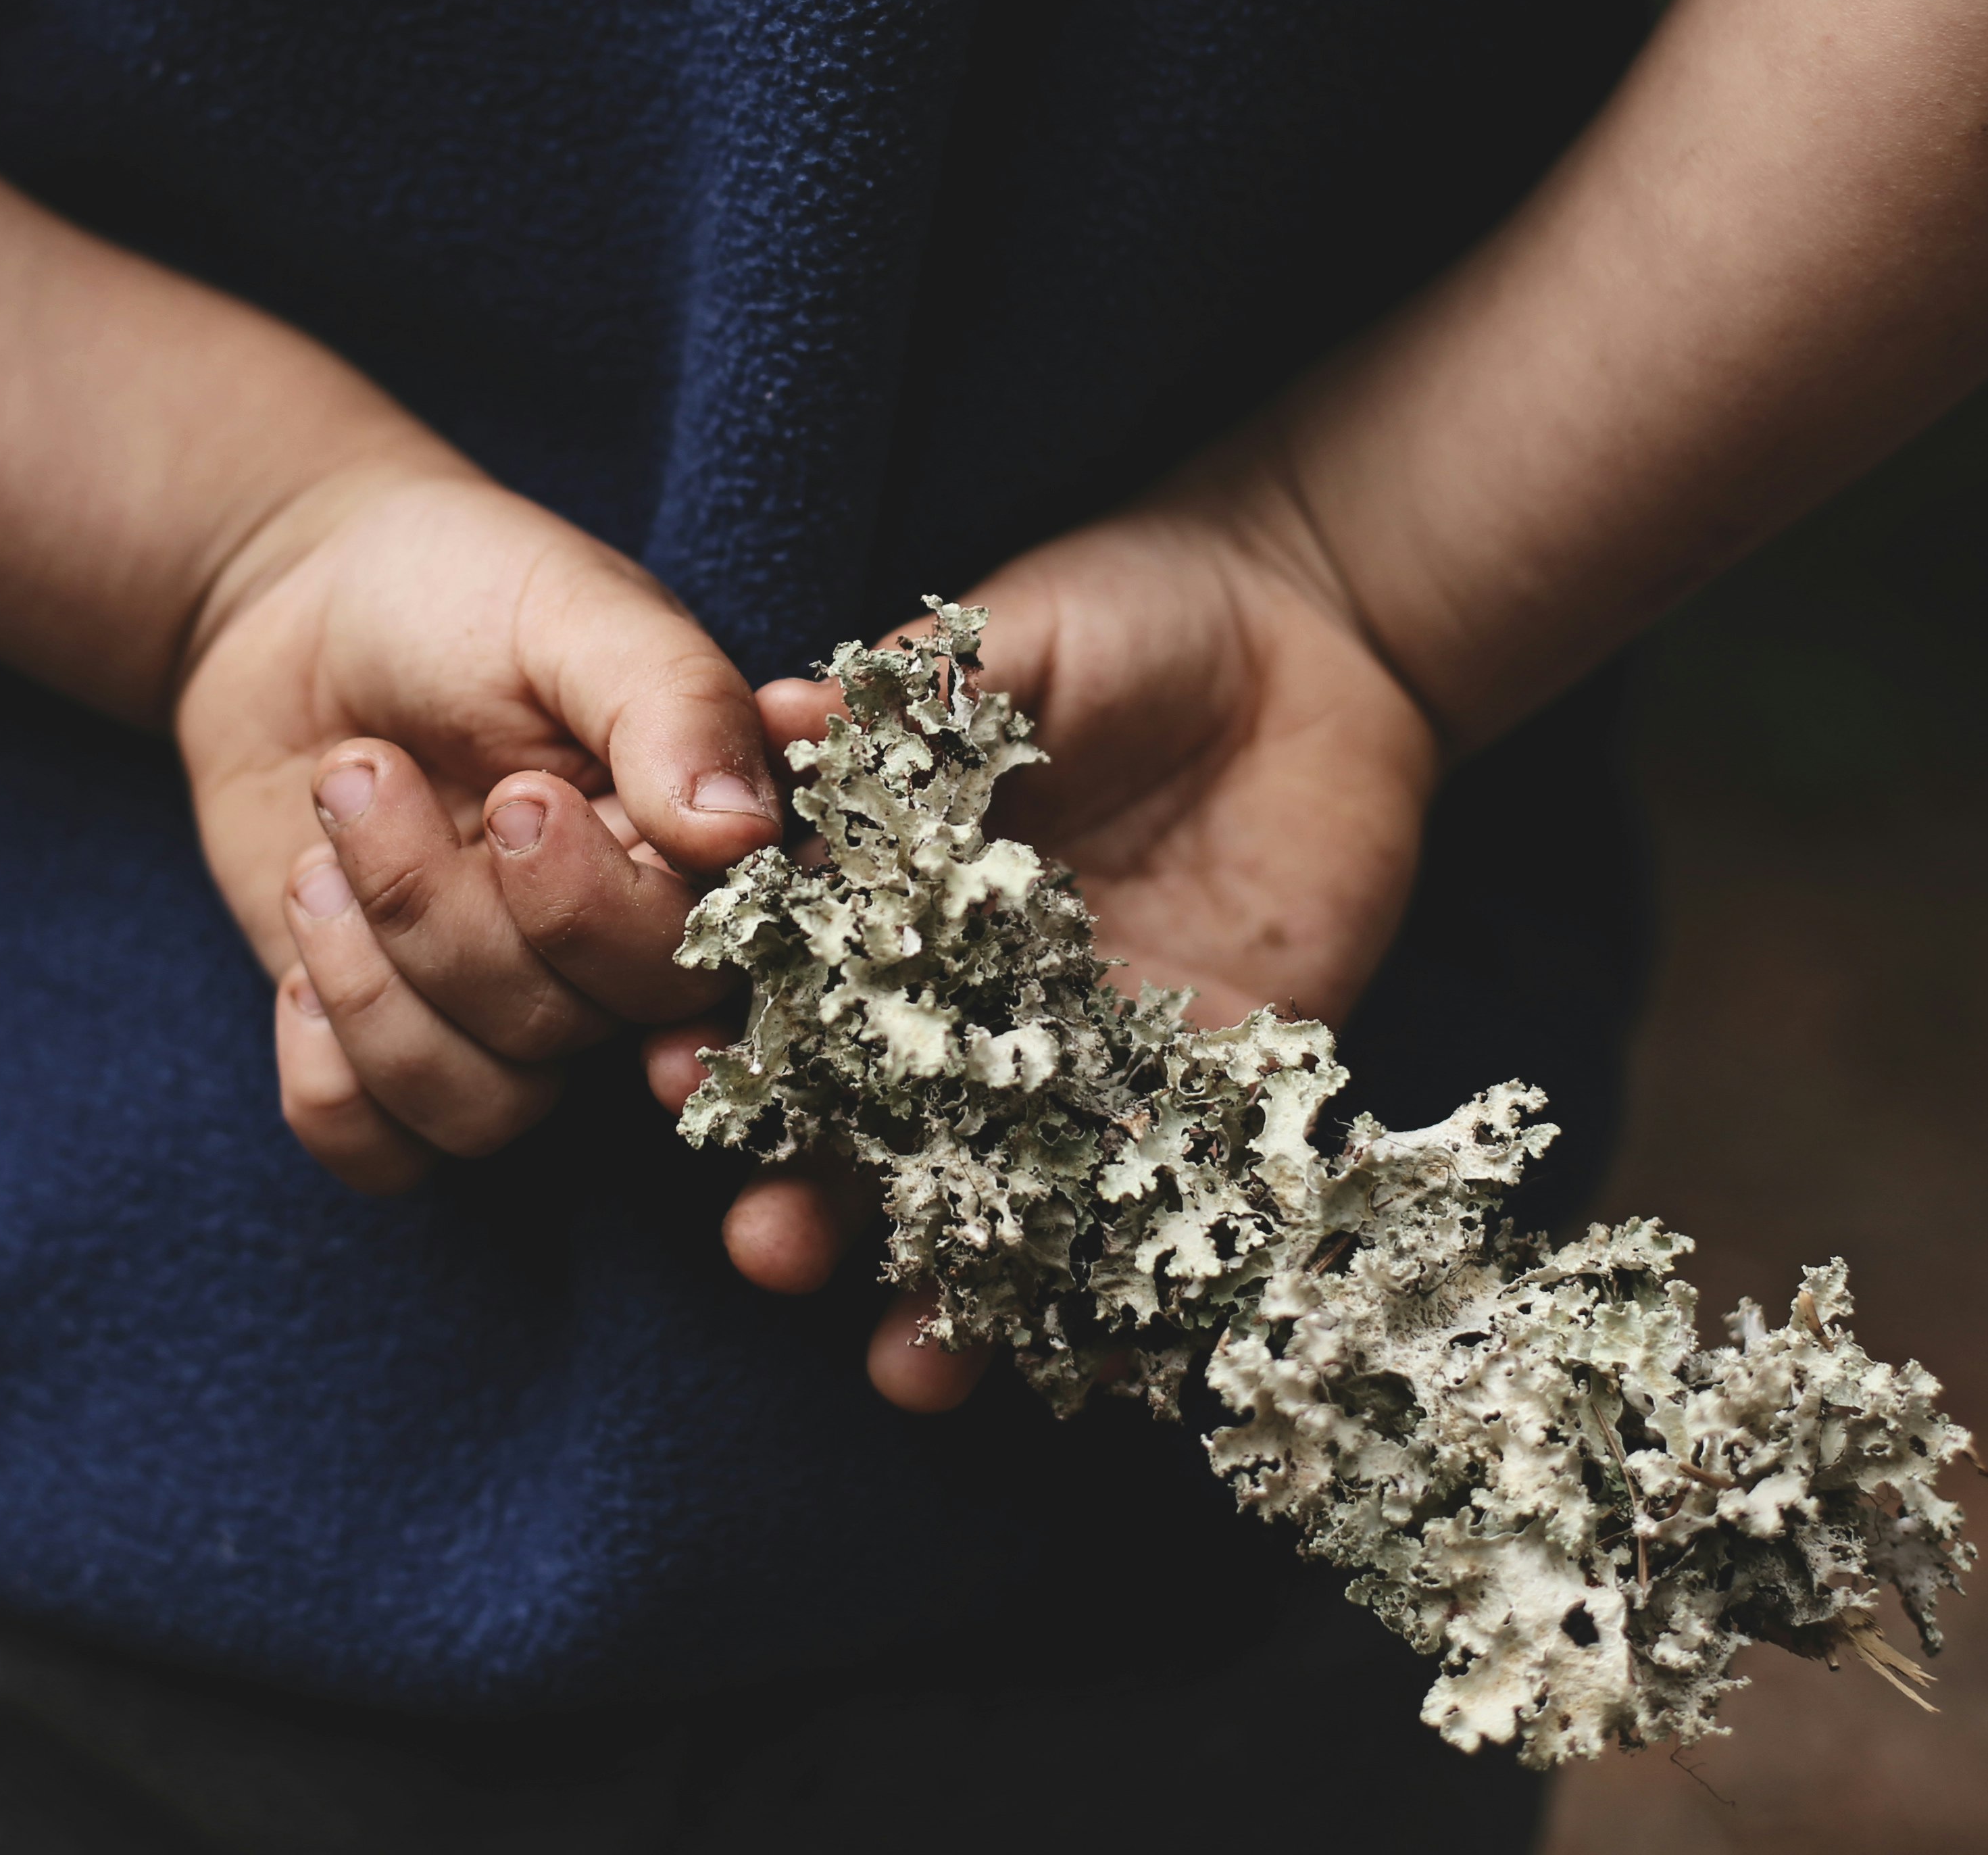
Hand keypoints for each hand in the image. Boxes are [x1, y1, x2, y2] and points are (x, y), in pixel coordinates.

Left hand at [180, 466, 782, 1193]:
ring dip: (373, 969)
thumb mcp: (570, 606)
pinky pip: (388, 1155)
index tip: (523, 807)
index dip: (619, 924)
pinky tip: (309, 914)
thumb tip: (742, 833)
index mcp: (707, 857)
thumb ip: (670, 703)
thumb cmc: (455, 587)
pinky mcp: (403, 1058)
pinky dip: (327, 1066)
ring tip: (329, 811)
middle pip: (593, 1036)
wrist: (291, 601)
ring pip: (488, 1105)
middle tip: (370, 768)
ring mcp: (517, 1020)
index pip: (714, 964)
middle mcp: (628, 959)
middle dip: (455, 910)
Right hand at [653, 474, 1440, 1407]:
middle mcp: (965, 1004)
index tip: (669, 1081)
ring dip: (939, 1294)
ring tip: (904, 1360)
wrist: (1318, 638)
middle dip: (806, 1201)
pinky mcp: (1201, 1093)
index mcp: (888, 898)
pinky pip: (1151, 1222)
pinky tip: (1086, 1370)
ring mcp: (1076, 1063)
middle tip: (767, 1248)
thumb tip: (779, 708)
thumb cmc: (1131, 616)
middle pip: (863, 1129)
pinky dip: (1117, 1306)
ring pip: (988, 1207)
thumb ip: (907, 698)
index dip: (724, 1040)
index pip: (785, 990)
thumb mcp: (1009, 644)